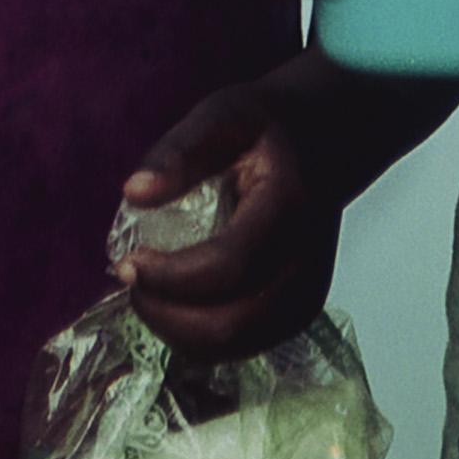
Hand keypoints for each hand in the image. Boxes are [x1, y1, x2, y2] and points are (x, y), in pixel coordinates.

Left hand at [117, 85, 339, 360]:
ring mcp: (310, 291)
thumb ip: (180, 151)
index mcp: (292, 205)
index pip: (229, 266)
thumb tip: (134, 193)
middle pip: (231, 323)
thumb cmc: (271, 126)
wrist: (329, 139)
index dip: (170, 277)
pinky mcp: (301, 310)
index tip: (129, 261)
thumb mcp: (225, 113)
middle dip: (166, 314)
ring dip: (179, 331)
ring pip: (235, 345)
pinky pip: (244, 345)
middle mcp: (308, 259)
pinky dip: (202, 336)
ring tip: (151, 291)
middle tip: (133, 280)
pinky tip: (178, 303)